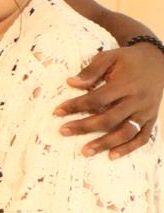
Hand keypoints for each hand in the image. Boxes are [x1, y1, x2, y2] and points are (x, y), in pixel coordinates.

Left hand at [57, 42, 161, 157]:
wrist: (158, 61)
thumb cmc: (128, 59)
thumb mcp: (110, 57)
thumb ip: (91, 70)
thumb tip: (71, 83)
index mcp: (126, 84)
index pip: (97, 99)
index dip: (76, 106)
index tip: (57, 111)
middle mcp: (138, 100)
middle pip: (110, 118)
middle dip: (85, 127)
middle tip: (63, 131)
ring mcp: (146, 111)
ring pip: (126, 132)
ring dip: (105, 143)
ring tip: (85, 151)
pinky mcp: (152, 118)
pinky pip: (143, 137)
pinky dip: (128, 148)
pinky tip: (112, 155)